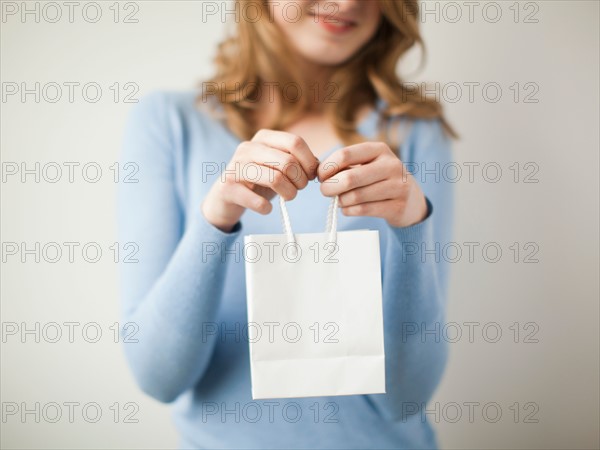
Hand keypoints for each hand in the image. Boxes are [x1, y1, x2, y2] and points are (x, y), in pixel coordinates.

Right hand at [202, 130, 318, 231]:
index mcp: (263, 137)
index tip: (311, 176)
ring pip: (275, 179)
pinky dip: (267, 208)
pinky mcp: (228, 189)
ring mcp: (236, 167)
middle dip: (300, 180)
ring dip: (289, 193)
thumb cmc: (257, 180)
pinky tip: (266, 208)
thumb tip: (318, 166)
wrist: (225, 197)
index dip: (309, 162)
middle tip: (298, 189)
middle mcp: (247, 148)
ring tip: (288, 197)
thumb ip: (297, 161)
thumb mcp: (277, 165)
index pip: (295, 142)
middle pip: (288, 162)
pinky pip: (258, 201)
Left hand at [318, 142, 427, 227]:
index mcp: (380, 150)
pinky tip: (348, 208)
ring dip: (341, 200)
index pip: (345, 155)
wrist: (411, 200)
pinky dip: (349, 210)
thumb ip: (345, 166)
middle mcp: (391, 165)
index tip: (320, 176)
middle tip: (325, 191)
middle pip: (349, 178)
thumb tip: (318, 172)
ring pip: (355, 196)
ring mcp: (398, 186)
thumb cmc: (380, 179)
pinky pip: (363, 210)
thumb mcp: (367, 165)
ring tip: (340, 200)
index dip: (327, 167)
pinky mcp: (398, 207)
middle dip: (330, 187)